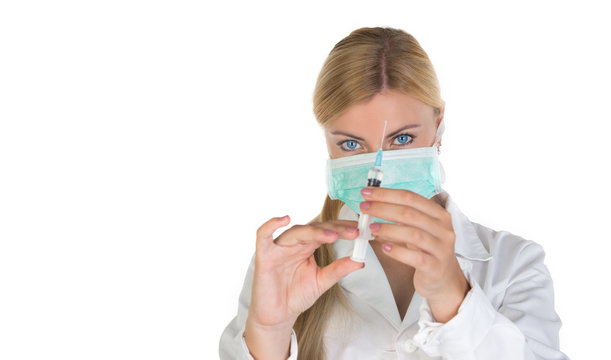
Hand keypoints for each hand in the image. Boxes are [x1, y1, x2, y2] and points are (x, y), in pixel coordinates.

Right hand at [245, 215, 362, 358]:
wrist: (278, 316)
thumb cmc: (296, 296)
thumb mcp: (322, 281)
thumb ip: (338, 270)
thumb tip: (360, 261)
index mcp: (307, 246)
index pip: (326, 231)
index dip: (342, 228)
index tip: (360, 230)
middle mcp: (293, 243)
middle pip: (314, 228)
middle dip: (335, 229)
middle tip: (354, 232)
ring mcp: (278, 248)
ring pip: (296, 231)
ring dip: (315, 231)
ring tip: (333, 235)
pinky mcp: (264, 256)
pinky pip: (262, 235)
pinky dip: (271, 225)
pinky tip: (285, 219)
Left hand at [359, 187, 469, 322]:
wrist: (443, 279)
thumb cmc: (426, 250)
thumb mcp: (418, 229)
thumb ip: (401, 216)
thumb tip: (372, 203)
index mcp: (439, 214)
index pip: (410, 197)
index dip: (386, 194)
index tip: (366, 192)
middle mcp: (444, 229)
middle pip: (410, 213)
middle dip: (383, 208)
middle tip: (364, 208)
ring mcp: (442, 248)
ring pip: (413, 234)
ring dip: (388, 229)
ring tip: (371, 228)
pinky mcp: (436, 267)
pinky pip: (415, 257)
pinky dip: (397, 251)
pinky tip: (384, 248)